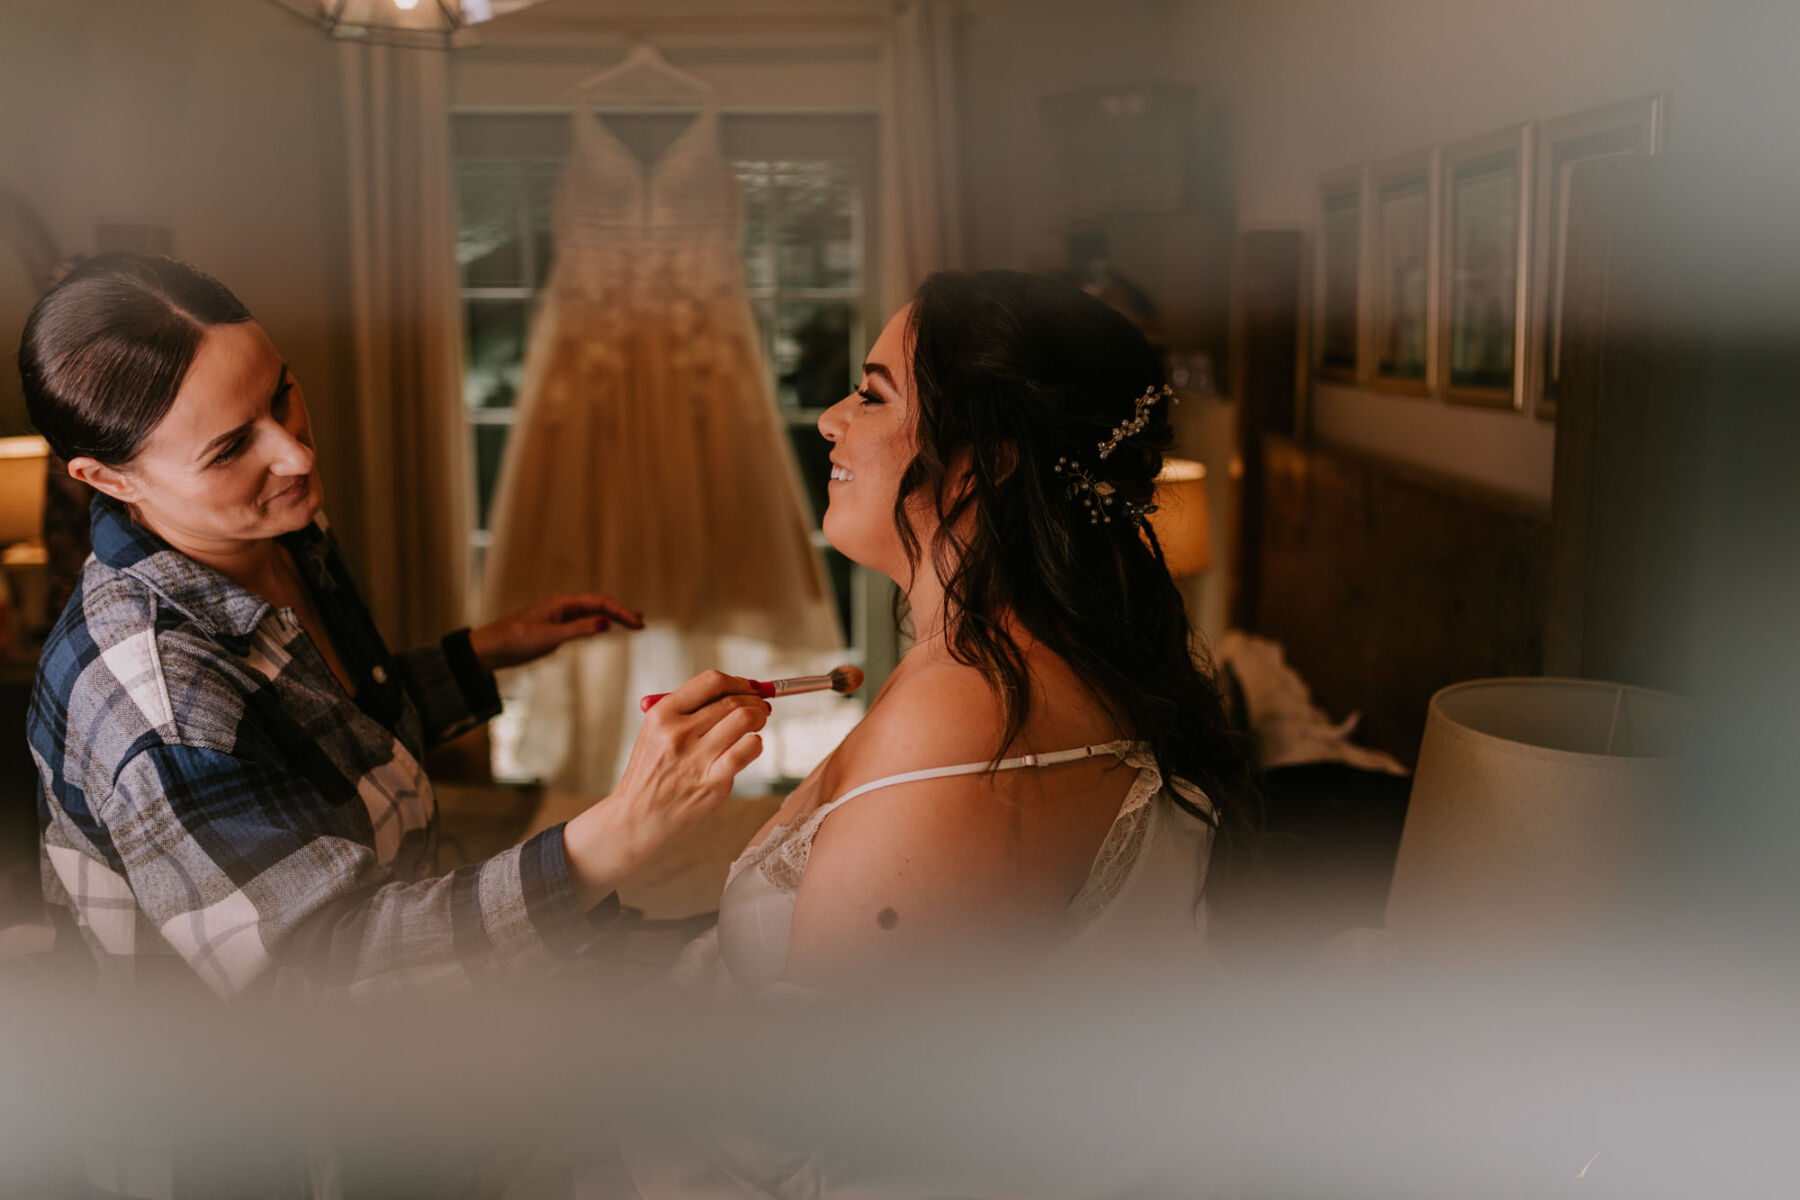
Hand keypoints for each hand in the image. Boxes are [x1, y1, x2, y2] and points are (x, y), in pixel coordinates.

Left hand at [469, 592, 642, 672]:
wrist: (490, 649)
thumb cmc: (515, 640)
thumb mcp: (549, 637)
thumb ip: (578, 630)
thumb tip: (607, 624)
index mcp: (562, 603)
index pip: (600, 603)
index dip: (621, 612)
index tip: (638, 624)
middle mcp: (562, 606)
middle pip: (599, 606)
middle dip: (621, 613)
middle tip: (641, 623)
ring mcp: (558, 617)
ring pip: (591, 614)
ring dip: (612, 618)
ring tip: (631, 623)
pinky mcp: (554, 629)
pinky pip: (582, 624)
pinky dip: (598, 626)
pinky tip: (604, 630)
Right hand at [563, 671, 768, 907]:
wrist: (637, 818)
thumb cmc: (650, 773)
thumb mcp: (654, 733)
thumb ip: (687, 711)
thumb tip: (733, 692)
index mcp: (662, 715)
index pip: (710, 682)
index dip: (737, 681)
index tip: (746, 687)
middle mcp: (678, 733)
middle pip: (731, 700)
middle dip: (753, 699)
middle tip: (761, 704)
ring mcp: (696, 758)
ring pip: (743, 720)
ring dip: (759, 715)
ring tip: (760, 719)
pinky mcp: (712, 782)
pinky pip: (746, 751)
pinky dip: (756, 743)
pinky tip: (752, 744)